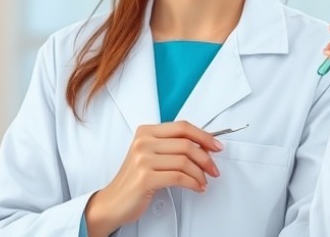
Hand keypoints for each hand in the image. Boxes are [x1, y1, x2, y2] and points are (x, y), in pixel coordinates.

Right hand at [84, 121, 221, 235]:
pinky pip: (179, 177)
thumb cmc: (134, 180)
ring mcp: (143, 159)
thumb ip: (170, 146)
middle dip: (206, 158)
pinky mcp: (145, 177)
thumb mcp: (149, 156)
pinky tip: (196, 187)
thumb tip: (203, 145)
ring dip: (200, 174)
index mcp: (145, 132)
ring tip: (203, 181)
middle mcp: (143, 142)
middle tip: (213, 168)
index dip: (203, 136)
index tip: (216, 146)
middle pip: (186, 144)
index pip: (182, 127)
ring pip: (184, 161)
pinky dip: (193, 183)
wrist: (113, 202)